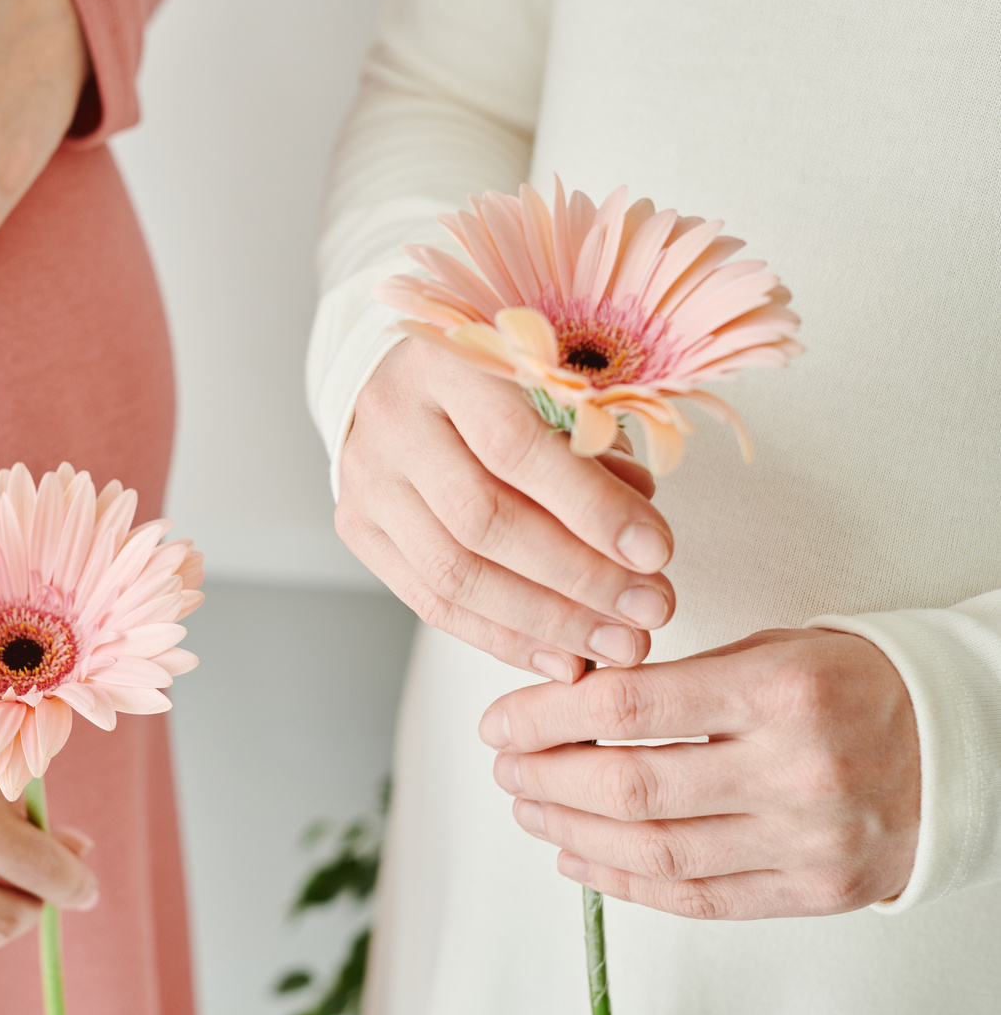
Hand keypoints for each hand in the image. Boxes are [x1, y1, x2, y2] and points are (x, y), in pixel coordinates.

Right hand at [337, 338, 676, 681]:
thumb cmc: (502, 374)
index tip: (656, 551)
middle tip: (650, 611)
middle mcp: (392, 418)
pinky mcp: (358, 526)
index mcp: (445, 358)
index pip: (515, 446)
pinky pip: (430, 601)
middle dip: (578, 577)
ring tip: (616, 644)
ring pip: (452, 573)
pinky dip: (502, 638)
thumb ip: (595, 445)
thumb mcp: (557, 378)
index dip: (589, 506)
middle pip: (481, 520)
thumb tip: (638, 542)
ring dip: (546, 621)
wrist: (407, 377)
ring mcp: (365, 477)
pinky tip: (562, 656)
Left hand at [481, 628, 920, 918]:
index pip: (628, 708)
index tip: (502, 721)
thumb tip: (564, 702)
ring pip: (656, 853)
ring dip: (572, 835)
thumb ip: (674, 681)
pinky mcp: (816, 891)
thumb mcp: (768, 650)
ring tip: (532, 810)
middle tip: (506, 767)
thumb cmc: (848, 686)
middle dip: (546, 779)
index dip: (546, 717)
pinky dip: (624, 883)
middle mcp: (797, 770)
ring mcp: (808, 840)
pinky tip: (580, 859)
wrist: (957, 744)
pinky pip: (699, 899)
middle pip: (631, 788)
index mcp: (780, 692)